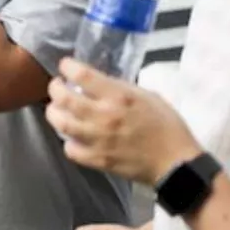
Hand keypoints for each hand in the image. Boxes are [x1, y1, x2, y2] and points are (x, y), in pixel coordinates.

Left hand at [45, 57, 201, 185]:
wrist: (175, 163)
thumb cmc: (167, 126)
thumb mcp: (148, 96)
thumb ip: (123, 88)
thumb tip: (101, 84)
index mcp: (119, 96)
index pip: (82, 75)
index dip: (68, 67)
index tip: (66, 66)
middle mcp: (104, 116)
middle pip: (64, 98)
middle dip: (55, 88)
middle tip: (57, 86)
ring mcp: (98, 140)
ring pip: (61, 123)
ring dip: (54, 113)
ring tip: (57, 109)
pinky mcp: (98, 161)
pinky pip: (71, 150)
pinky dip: (68, 142)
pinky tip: (73, 137)